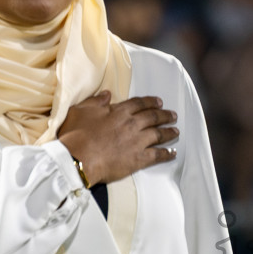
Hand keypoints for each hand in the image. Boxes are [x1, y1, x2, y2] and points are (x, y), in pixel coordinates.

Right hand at [56, 92, 177, 184]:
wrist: (77, 159)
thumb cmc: (75, 135)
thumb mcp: (81, 111)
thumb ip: (95, 101)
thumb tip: (107, 94)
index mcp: (119, 111)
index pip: (139, 103)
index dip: (151, 102)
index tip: (159, 102)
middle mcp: (132, 124)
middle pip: (153, 117)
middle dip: (165, 115)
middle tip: (173, 115)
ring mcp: (137, 141)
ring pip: (159, 134)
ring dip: (169, 132)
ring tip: (176, 131)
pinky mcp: (138, 159)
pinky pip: (158, 155)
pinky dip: (167, 154)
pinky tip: (173, 153)